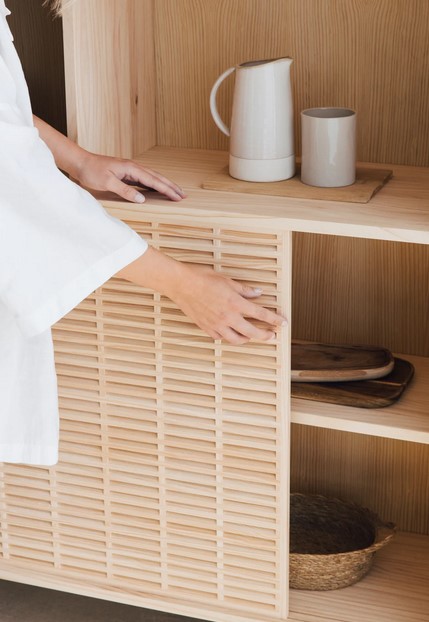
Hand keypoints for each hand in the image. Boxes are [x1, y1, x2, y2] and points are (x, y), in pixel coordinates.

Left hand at [75, 152, 185, 202]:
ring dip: (164, 185)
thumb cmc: (92, 171)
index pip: (154, 181)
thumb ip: (125, 191)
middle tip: (183, 195)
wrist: (81, 162)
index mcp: (131, 168)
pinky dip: (154, 184)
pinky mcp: (126, 174)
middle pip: (157, 177)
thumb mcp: (107, 182)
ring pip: (152, 177)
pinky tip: (157, 189)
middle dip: (171, 186)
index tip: (178, 197)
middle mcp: (133, 167)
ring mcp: (130, 170)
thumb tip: (142, 199)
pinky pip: (144, 180)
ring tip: (175, 192)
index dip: (167, 189)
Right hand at [171, 263, 286, 343]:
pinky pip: (221, 337)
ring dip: (247, 339)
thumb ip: (244, 289)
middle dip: (265, 335)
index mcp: (235, 303)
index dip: (275, 320)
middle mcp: (228, 317)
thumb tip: (257, 293)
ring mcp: (216, 324)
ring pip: (237, 339)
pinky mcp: (206, 327)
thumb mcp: (227, 280)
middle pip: (252, 332)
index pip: (261, 314)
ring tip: (252, 337)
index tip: (283, 323)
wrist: (181, 284)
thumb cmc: (202, 278)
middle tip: (272, 336)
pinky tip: (231, 333)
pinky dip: (228, 337)